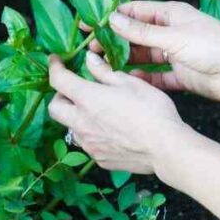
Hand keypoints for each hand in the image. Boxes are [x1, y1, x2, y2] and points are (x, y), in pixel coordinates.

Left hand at [47, 52, 186, 174]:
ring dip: (76, 116)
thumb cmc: (151, 110)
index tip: (56, 60)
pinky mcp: (99, 159)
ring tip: (96, 110)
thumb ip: (104, 71)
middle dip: (60, 96)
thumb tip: (90, 60)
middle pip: (55, 108)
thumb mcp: (129, 82)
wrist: (165, 149)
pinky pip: (88, 143)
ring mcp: (89, 144)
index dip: (54, 67)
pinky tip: (110, 130)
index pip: (58, 80)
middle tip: (74, 88)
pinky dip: (92, 133)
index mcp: (87, 99)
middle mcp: (81, 123)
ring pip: (70, 127)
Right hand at [87, 1, 219, 103]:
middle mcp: (171, 32)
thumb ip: (142, 32)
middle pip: (136, 35)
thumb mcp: (174, 37)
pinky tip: (127, 82)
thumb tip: (113, 20)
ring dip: (125, 61)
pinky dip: (142, 79)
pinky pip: (156, 77)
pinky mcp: (181, 76)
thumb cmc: (215, 46)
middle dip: (114, 41)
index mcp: (171, 15)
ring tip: (103, 67)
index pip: (135, 12)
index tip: (90, 23)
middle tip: (91, 51)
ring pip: (143, 56)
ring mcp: (176, 55)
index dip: (112, 17)